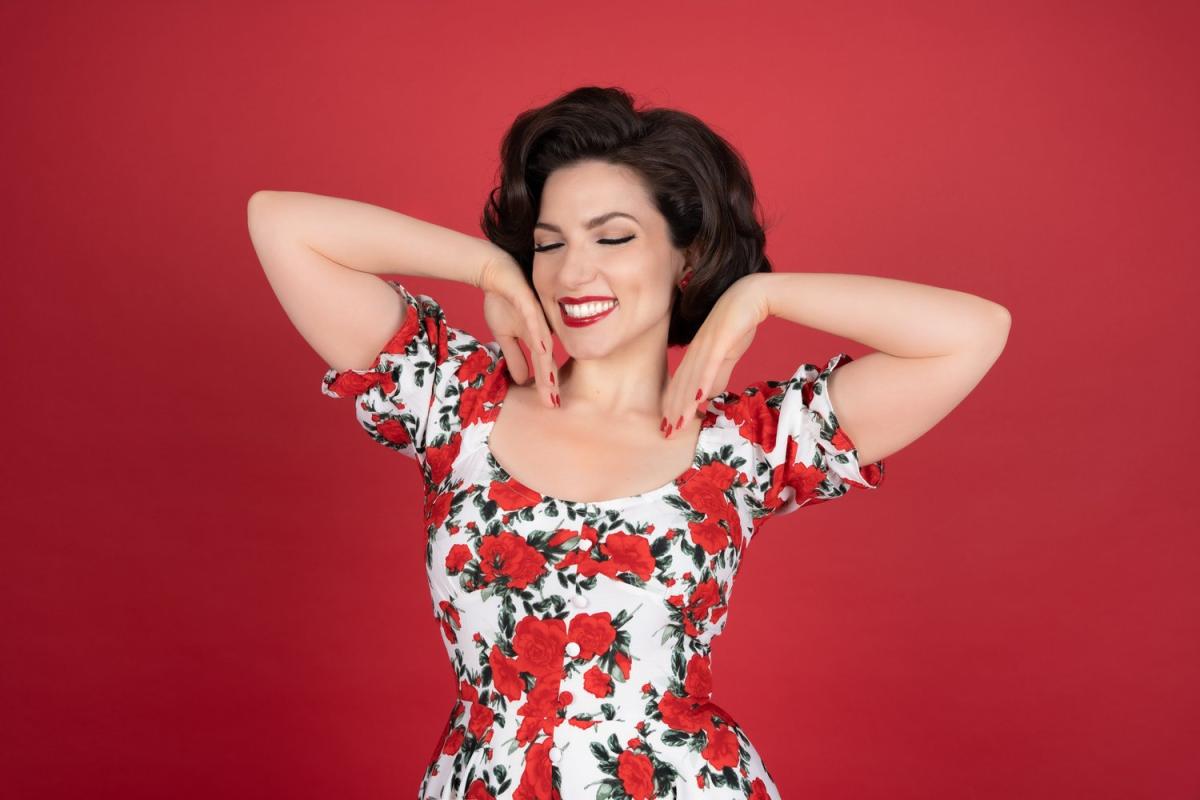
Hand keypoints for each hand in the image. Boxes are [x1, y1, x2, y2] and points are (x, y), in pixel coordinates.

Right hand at [476, 251, 558, 408]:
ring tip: (550, 385)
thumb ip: (514, 356)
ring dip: (547, 365)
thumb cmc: (504, 300)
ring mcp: (538, 316)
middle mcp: (542, 329)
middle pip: (547, 360)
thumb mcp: (505, 334)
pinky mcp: (529, 302)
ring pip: (544, 343)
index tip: (550, 407)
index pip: (543, 366)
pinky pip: (535, 319)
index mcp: (538, 338)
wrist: (494, 271)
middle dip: (550, 383)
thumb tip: (521, 381)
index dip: (546, 386)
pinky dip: (538, 334)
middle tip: (553, 405)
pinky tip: (543, 349)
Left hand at [661, 274, 769, 436]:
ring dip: (684, 403)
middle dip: (673, 410)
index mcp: (695, 354)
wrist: (753, 295)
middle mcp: (695, 349)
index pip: (680, 384)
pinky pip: (710, 363)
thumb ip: (717, 375)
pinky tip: (698, 398)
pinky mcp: (720, 338)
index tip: (667, 427)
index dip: (672, 406)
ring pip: (692, 378)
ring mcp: (706, 343)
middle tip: (666, 433)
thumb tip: (707, 397)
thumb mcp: (727, 355)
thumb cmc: (739, 323)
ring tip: (677, 423)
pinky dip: (703, 381)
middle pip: (681, 384)